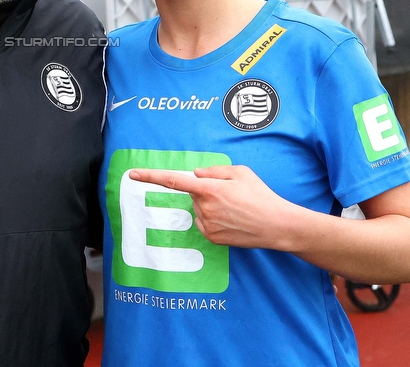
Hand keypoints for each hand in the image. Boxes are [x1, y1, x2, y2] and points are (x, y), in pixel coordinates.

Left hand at [127, 164, 294, 249]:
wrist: (276, 225)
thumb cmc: (260, 195)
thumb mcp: (240, 172)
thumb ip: (214, 171)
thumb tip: (195, 175)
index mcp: (209, 188)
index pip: (174, 180)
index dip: (150, 177)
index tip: (132, 174)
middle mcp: (204, 207)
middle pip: (193, 194)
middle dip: (206, 191)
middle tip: (231, 195)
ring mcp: (207, 224)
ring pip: (198, 209)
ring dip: (210, 206)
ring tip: (236, 208)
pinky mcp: (211, 238)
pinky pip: (203, 222)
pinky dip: (213, 219)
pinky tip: (232, 220)